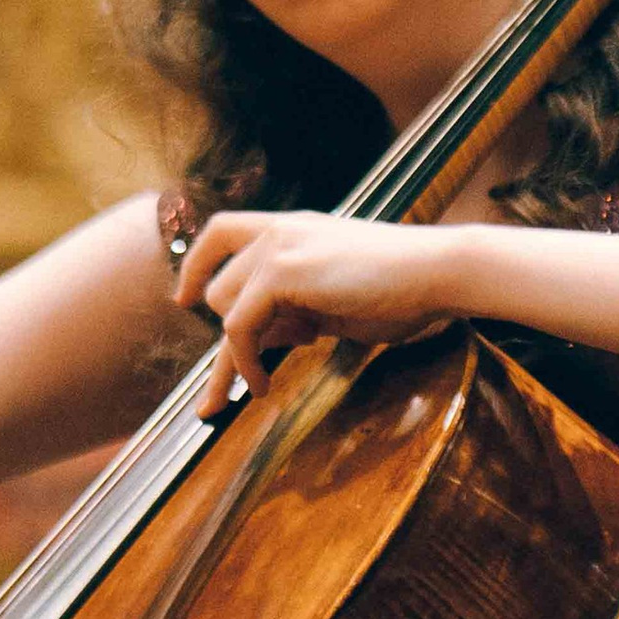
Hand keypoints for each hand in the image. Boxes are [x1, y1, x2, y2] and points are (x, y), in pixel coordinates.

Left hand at [175, 211, 458, 412]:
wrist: (436, 273)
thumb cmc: (402, 291)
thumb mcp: (337, 301)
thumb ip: (299, 310)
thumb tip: (267, 338)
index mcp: (294, 229)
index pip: (223, 232)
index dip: (198, 265)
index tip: (183, 301)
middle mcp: (279, 229)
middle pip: (219, 285)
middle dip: (226, 341)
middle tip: (229, 389)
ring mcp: (278, 245)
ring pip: (224, 307)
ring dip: (237, 355)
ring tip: (260, 386)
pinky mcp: (281, 271)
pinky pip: (239, 326)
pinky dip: (245, 362)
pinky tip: (262, 386)